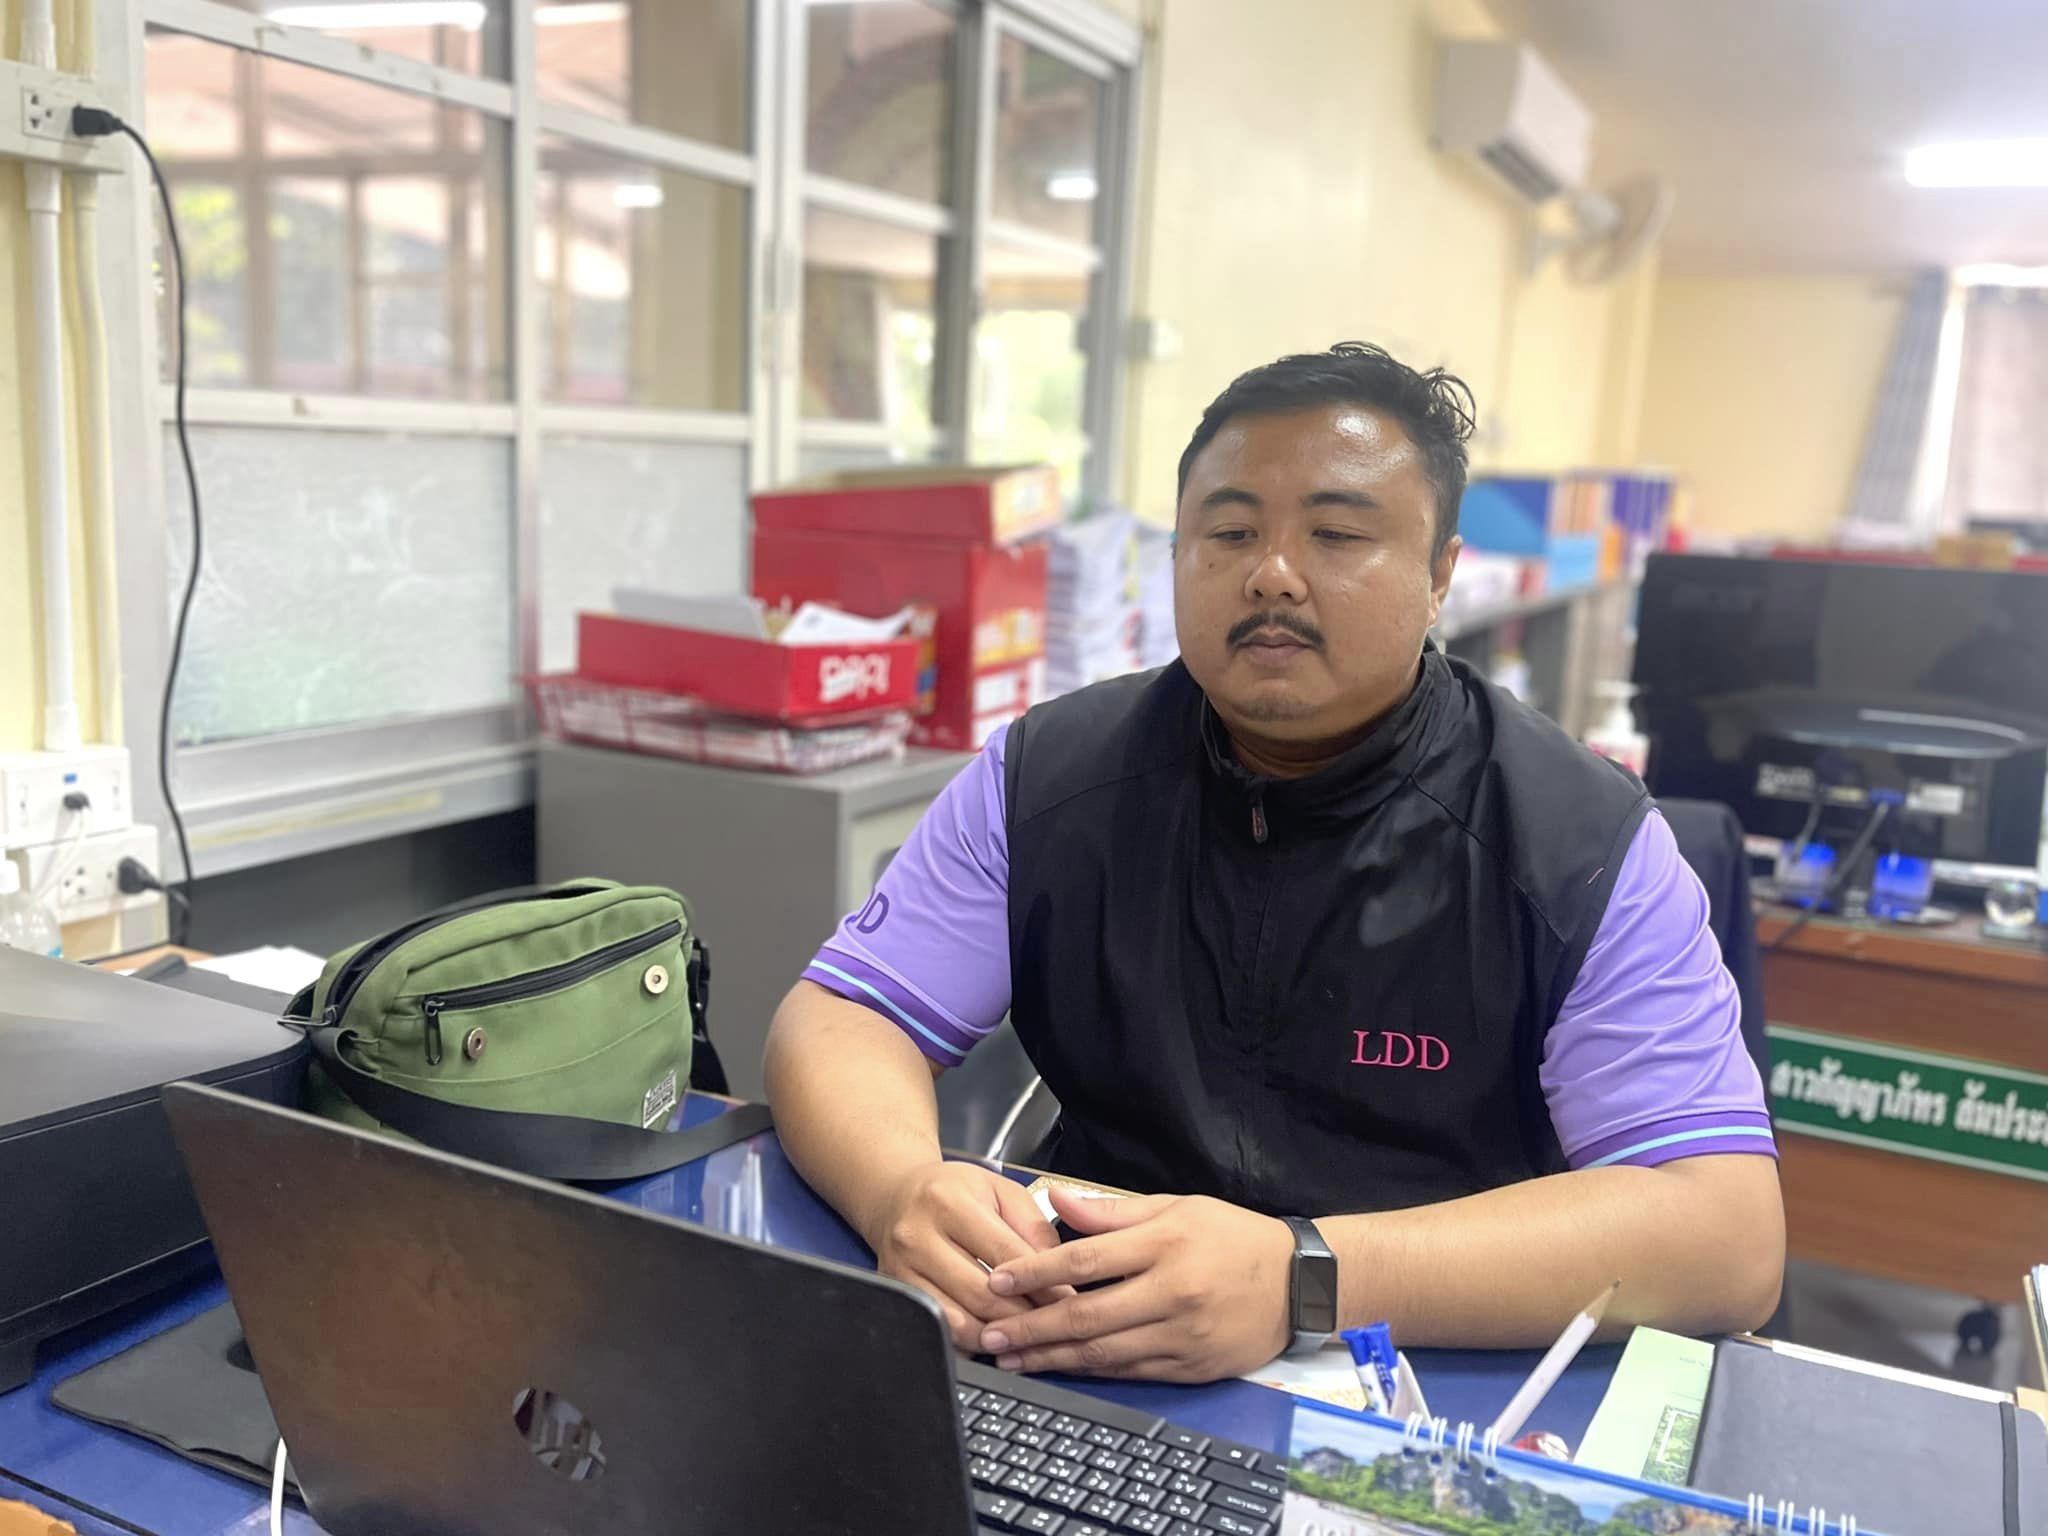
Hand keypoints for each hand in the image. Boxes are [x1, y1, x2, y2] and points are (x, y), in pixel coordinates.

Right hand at [866, 1161, 1066, 1352]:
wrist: (897, 1196)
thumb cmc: (953, 1193)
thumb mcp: (999, 1190)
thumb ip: (1032, 1226)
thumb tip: (1057, 1270)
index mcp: (949, 1202)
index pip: (1006, 1254)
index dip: (1042, 1281)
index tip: (1066, 1299)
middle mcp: (918, 1236)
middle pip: (982, 1293)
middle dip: (1023, 1315)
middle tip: (1051, 1324)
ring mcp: (902, 1269)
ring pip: (959, 1319)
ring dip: (998, 1334)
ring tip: (1024, 1335)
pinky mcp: (898, 1293)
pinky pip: (940, 1330)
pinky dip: (970, 1340)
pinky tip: (991, 1336)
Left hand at [976, 1185, 1294, 1382]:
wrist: (1299, 1282)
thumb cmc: (1232, 1236)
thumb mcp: (1176, 1207)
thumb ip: (1112, 1210)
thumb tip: (1056, 1201)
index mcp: (1163, 1243)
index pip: (1084, 1260)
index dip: (1035, 1272)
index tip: (998, 1281)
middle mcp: (1170, 1291)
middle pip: (1085, 1315)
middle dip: (1030, 1328)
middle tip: (987, 1333)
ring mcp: (1181, 1335)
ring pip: (1103, 1353)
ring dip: (1051, 1358)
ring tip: (1010, 1358)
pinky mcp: (1192, 1367)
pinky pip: (1131, 1372)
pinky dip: (1092, 1372)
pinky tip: (1061, 1369)